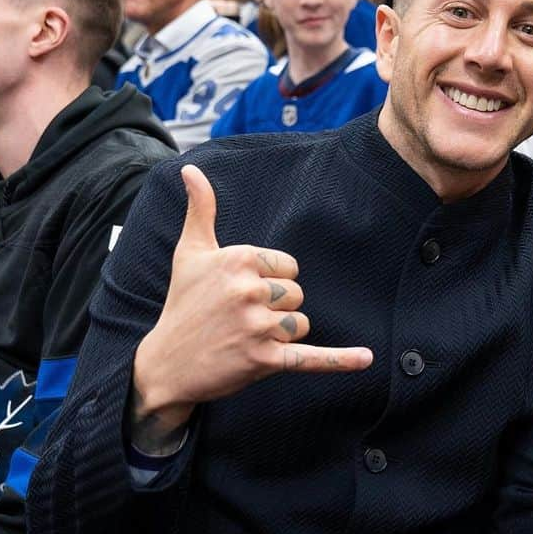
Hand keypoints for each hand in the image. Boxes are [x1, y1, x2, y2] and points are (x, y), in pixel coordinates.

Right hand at [131, 165, 372, 444]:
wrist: (166, 364)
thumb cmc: (183, 305)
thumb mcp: (190, 252)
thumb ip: (201, 209)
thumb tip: (192, 168)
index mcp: (239, 259)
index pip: (289, 267)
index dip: (270, 282)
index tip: (240, 294)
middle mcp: (249, 290)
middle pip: (296, 295)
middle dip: (275, 309)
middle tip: (240, 320)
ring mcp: (257, 326)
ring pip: (300, 324)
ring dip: (280, 335)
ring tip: (245, 339)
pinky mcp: (265, 360)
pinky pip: (312, 356)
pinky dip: (340, 360)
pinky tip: (366, 358)